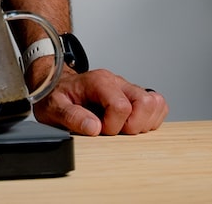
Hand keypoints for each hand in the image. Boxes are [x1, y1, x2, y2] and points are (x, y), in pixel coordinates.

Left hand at [32, 66, 167, 135]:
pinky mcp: (134, 95)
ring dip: (144, 122)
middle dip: (134, 126)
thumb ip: (72, 116)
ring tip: (123, 128)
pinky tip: (132, 124)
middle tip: (116, 130)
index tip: (98, 129)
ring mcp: (127, 88)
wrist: (56, 83)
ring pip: (155, 103)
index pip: (121, 107)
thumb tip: (94, 128)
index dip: (112, 126)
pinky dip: (150, 119)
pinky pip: (157, 105)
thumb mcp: (54, 107)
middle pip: (146, 102)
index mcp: (99, 82)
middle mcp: (117, 82)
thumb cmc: (56, 95)